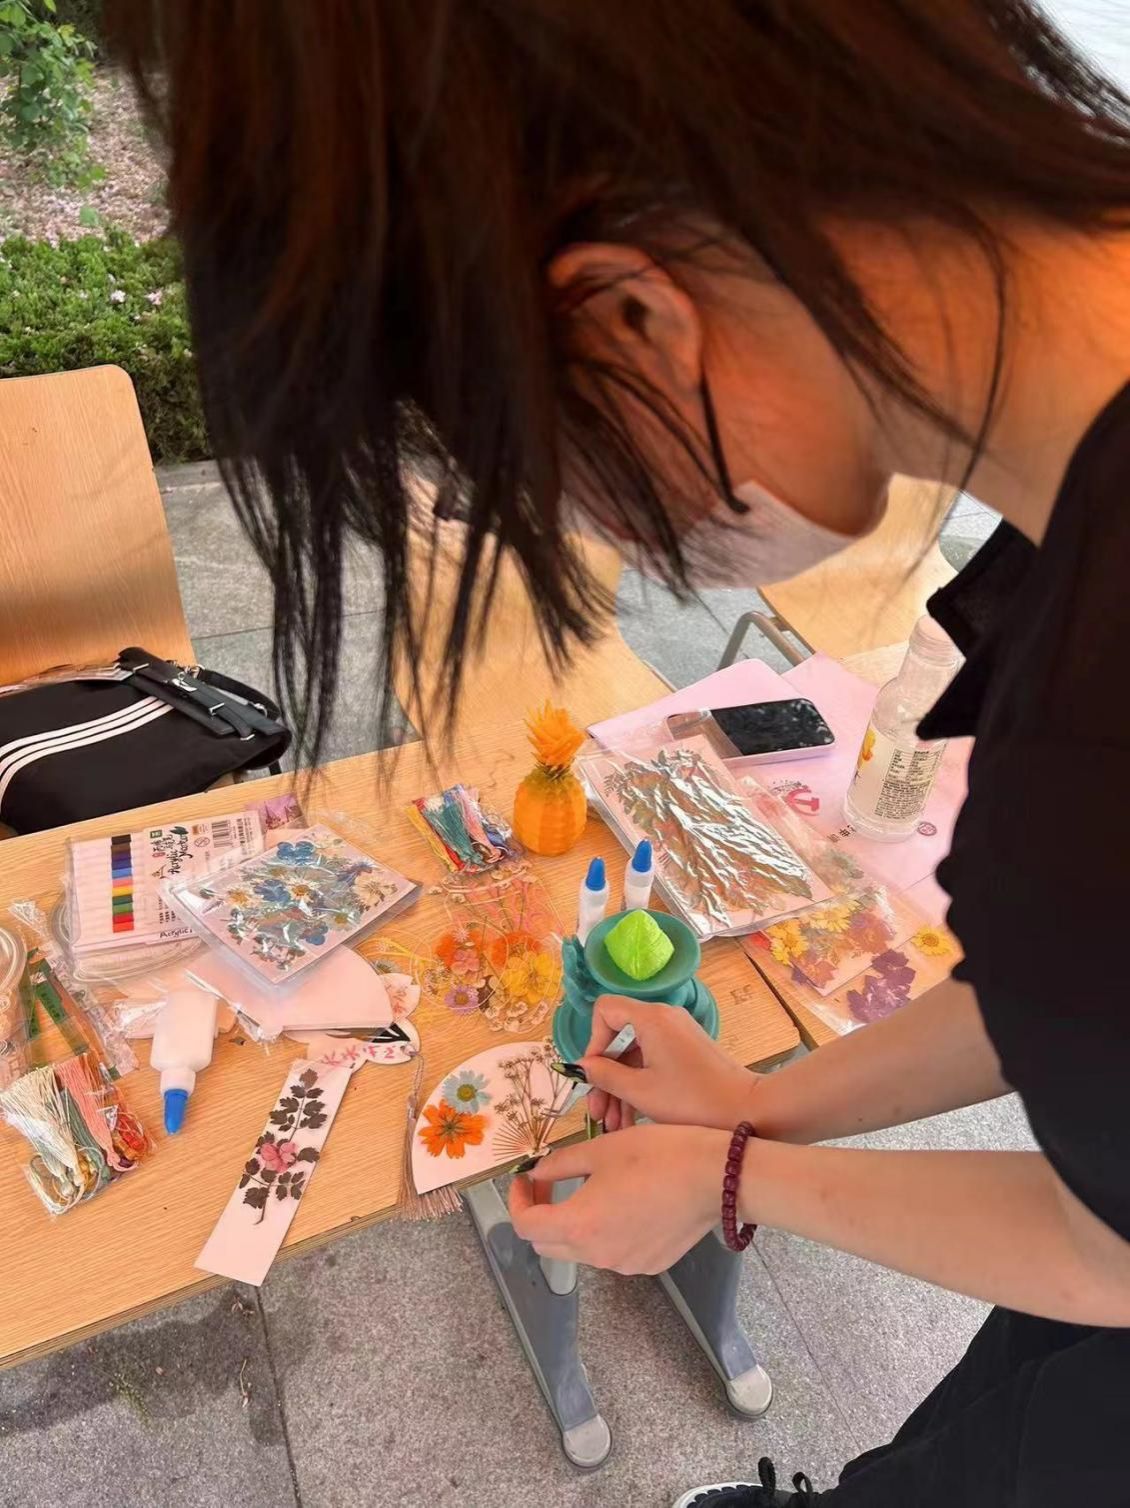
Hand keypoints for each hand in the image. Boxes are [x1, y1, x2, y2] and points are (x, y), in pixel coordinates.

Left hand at [508, 1123, 728, 1273]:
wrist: (715, 1177)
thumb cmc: (656, 1155)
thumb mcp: (601, 1149)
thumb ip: (559, 1164)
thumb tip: (536, 1172)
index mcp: (579, 1225)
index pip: (526, 1226)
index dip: (517, 1200)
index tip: (524, 1178)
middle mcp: (598, 1256)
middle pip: (549, 1245)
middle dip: (542, 1214)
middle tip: (550, 1181)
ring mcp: (625, 1265)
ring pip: (582, 1249)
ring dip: (575, 1222)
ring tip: (593, 1186)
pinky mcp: (650, 1265)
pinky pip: (613, 1252)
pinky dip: (606, 1231)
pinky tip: (626, 1202)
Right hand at [581, 994, 758, 1131]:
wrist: (747, 1111)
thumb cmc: (691, 1101)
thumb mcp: (640, 1091)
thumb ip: (605, 1075)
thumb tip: (580, 1065)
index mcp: (651, 1018)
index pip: (605, 1010)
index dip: (593, 1041)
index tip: (593, 1075)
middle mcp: (663, 1019)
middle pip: (618, 1039)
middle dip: (604, 1077)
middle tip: (596, 1113)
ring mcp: (676, 1036)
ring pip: (634, 1057)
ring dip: (619, 1090)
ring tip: (612, 1127)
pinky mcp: (685, 1053)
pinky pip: (652, 1064)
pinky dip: (639, 1088)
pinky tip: (630, 1122)